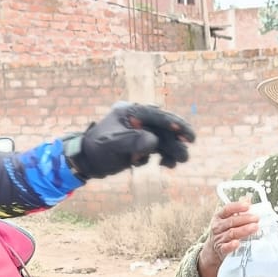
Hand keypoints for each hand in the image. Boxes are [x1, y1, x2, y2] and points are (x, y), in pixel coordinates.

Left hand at [64, 102, 195, 178]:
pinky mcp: (142, 143)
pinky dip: (164, 156)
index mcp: (130, 112)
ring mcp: (141, 131)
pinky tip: (165, 164)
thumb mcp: (114, 144)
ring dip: (173, 149)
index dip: (171, 123)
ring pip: (163, 139)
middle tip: (188, 146)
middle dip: (176, 138)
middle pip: (163, 126)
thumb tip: (154, 142)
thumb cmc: (98, 150)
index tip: (183, 132)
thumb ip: (134, 141)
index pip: (155, 115)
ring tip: (180, 161)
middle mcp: (138, 119)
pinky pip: (159, 148)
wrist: (88, 161)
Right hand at [196, 200, 260, 276]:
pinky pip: (225, 247)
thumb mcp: (228, 219)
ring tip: (254, 227)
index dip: (237, 206)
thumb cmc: (224, 231)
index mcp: (219, 216)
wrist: (213, 250)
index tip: (248, 206)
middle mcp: (217, 226)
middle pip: (231, 221)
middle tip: (257, 218)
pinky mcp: (220, 249)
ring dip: (243, 230)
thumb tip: (248, 198)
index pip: (227, 209)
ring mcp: (218, 238)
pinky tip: (237, 243)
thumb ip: (238, 210)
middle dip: (245, 219)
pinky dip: (231, 245)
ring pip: (231, 233)